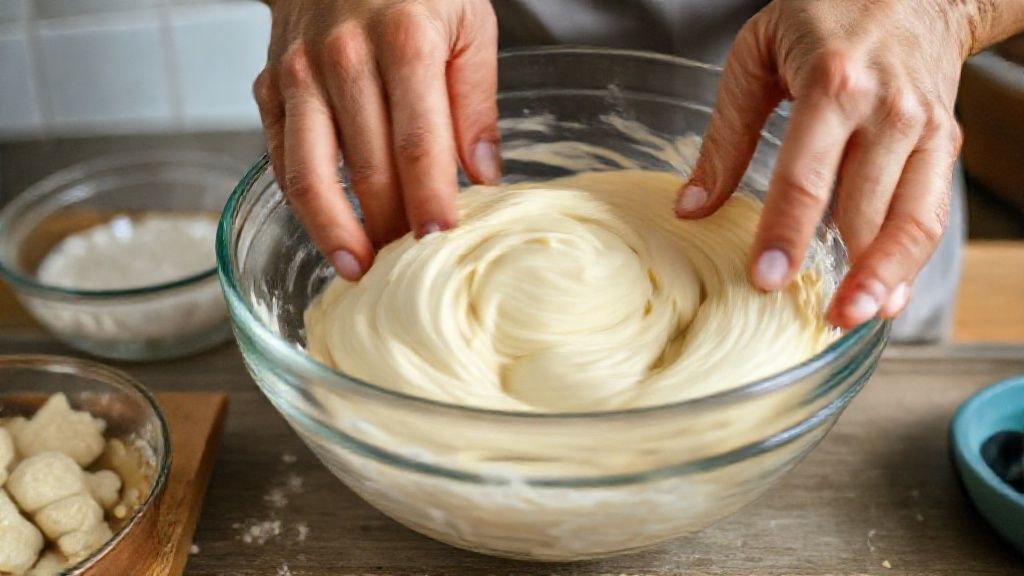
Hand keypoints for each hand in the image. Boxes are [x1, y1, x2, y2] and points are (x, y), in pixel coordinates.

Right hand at [254, 0, 500, 279]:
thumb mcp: (470, 22)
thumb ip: (477, 101)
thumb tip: (484, 175)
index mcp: (404, 42)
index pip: (419, 143)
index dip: (430, 200)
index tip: (440, 241)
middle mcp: (344, 59)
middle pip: (368, 168)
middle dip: (391, 226)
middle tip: (411, 266)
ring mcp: (299, 75)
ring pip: (311, 174)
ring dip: (336, 231)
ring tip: (359, 268)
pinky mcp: (270, 88)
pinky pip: (281, 159)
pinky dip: (303, 203)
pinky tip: (328, 232)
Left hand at [676, 0, 991, 328]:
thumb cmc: (825, 14)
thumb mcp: (755, 57)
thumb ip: (725, 135)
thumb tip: (691, 208)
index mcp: (834, 84)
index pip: (805, 178)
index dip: (784, 235)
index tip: (765, 280)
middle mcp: (888, 111)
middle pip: (866, 209)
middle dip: (844, 271)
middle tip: (819, 319)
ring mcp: (924, 129)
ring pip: (913, 220)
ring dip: (886, 277)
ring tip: (855, 318)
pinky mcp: (944, 142)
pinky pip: (930, 211)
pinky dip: (911, 258)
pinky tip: (888, 293)